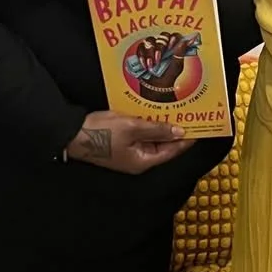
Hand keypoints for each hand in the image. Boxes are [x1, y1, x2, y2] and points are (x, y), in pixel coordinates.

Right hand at [65, 111, 194, 174]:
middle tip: (189, 114)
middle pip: (163, 145)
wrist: (71, 133)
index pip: (172, 151)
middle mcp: (138, 160)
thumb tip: (180, 132)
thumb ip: (157, 129)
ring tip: (176, 110)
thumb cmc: (101, 131)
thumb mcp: (132, 127)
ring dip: (162, 126)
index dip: (186, 139)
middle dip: (175, 130)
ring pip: (152, 139)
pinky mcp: (121, 144)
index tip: (200, 126)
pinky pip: (140, 135)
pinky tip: (154, 111)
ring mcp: (129, 153)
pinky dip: (148, 124)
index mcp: (143, 161)